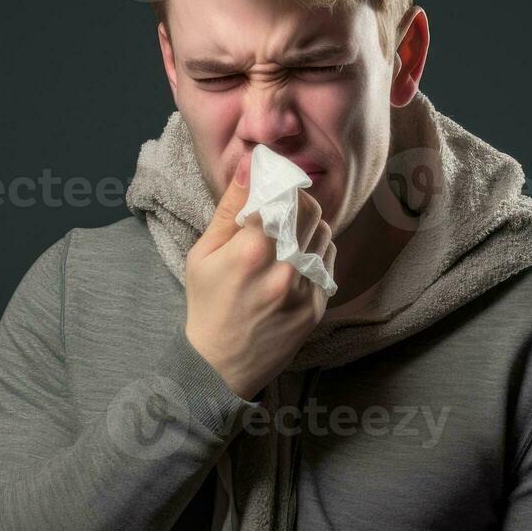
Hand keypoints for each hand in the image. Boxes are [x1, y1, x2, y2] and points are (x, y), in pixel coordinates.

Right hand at [183, 164, 335, 400]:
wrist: (219, 365)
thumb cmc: (206, 305)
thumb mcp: (203, 254)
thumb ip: (230, 209)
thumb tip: (251, 166)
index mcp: (250, 251)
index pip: (283, 195)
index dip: (279, 182)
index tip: (272, 182)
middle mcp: (283, 269)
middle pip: (310, 210)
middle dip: (296, 201)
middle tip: (278, 207)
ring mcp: (304, 290)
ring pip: (324, 234)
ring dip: (308, 226)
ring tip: (285, 236)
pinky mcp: (317, 307)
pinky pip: (328, 262)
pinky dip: (314, 252)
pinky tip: (293, 260)